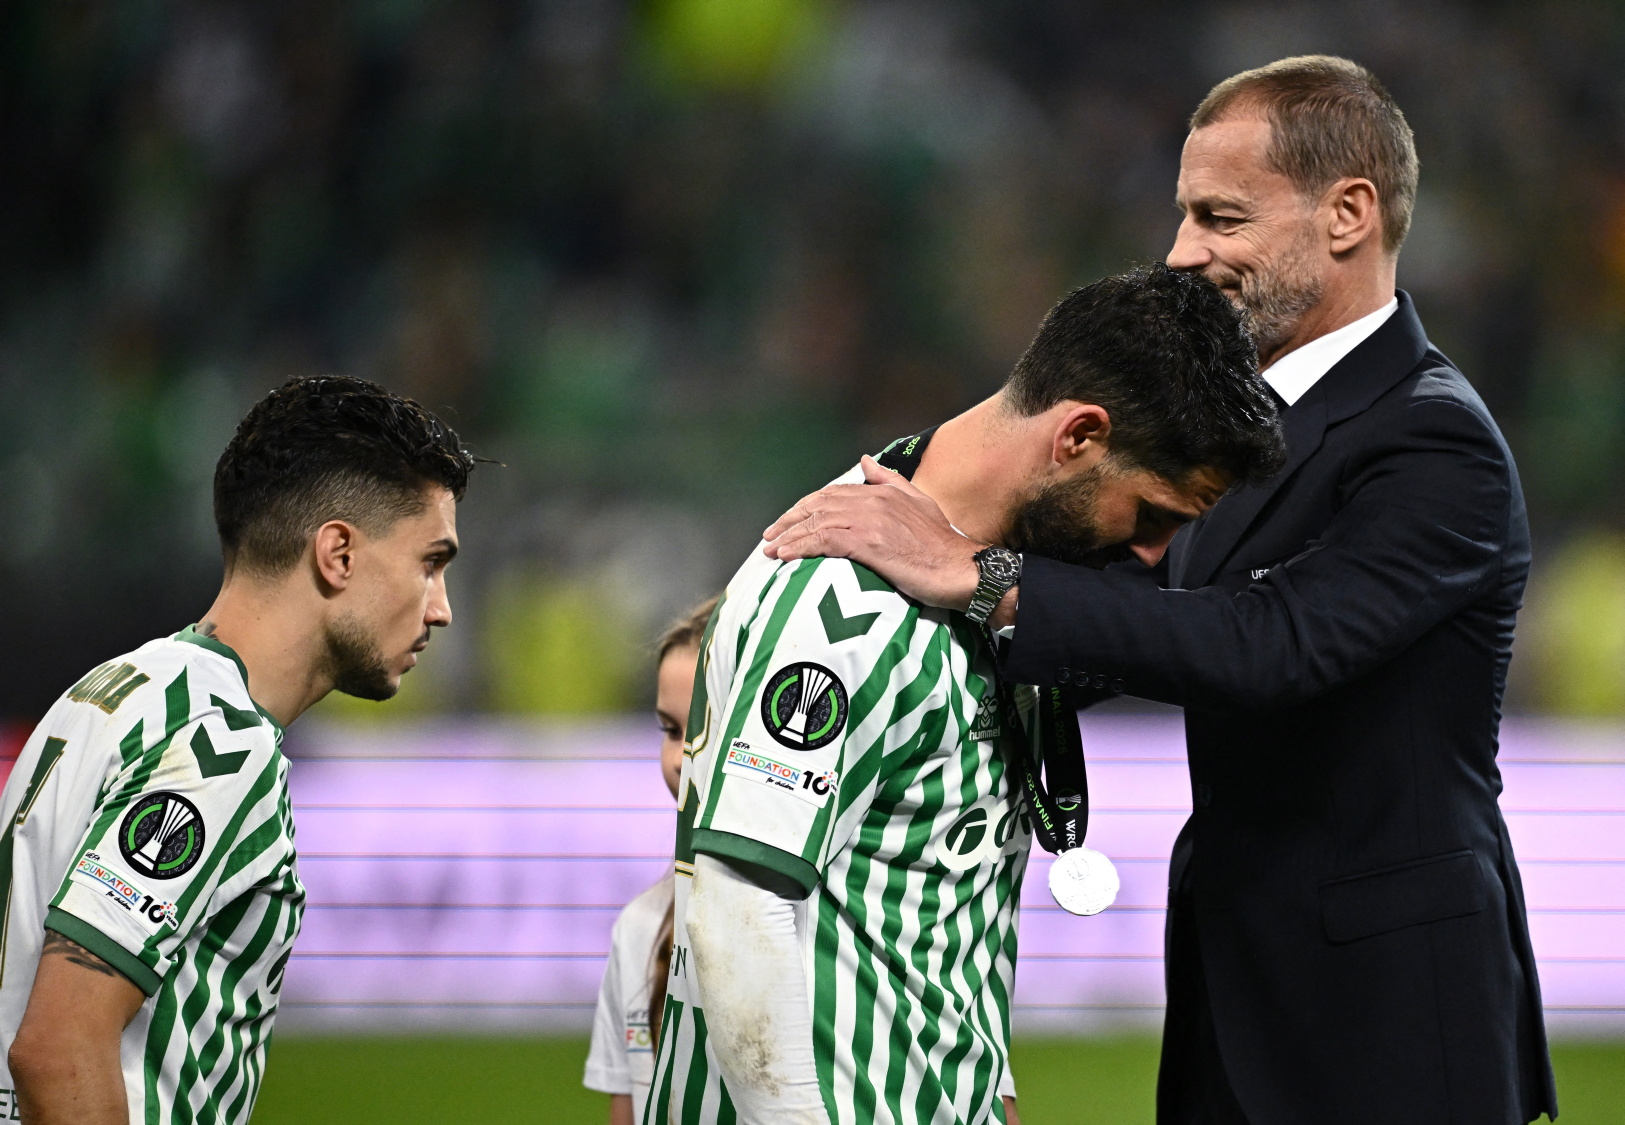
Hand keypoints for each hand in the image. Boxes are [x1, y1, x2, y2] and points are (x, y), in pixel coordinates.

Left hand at [763, 455, 981, 611]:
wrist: (961, 569)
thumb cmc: (942, 545)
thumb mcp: (918, 502)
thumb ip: (889, 481)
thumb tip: (865, 460)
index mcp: (881, 492)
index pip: (832, 494)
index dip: (806, 507)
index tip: (788, 521)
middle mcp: (872, 501)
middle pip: (818, 505)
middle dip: (790, 520)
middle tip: (770, 536)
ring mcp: (870, 521)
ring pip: (817, 522)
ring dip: (789, 536)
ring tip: (771, 550)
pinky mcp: (869, 543)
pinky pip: (824, 541)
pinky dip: (801, 547)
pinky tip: (786, 556)